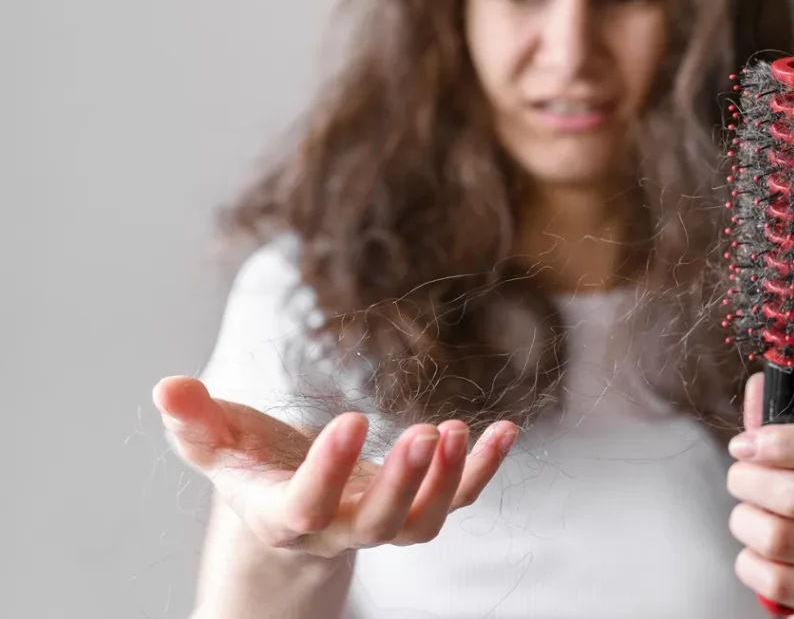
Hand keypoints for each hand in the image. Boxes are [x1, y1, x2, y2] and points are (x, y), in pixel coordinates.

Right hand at [153, 375, 517, 557]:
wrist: (290, 505)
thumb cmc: (252, 469)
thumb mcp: (218, 446)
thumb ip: (195, 423)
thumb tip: (165, 388)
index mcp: (285, 515)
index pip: (307, 505)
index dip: (328, 471)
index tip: (351, 419)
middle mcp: (339, 528)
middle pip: (377, 524)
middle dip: (403, 484)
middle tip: (425, 434)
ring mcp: (383, 523)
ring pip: (422, 522)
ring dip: (448, 481)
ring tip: (459, 430)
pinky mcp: (417, 506)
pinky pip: (459, 499)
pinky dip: (483, 470)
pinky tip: (505, 430)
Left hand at [725, 374, 793, 614]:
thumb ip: (778, 425)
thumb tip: (759, 381)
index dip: (784, 441)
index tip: (744, 444)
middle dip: (749, 483)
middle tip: (739, 480)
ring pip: (778, 537)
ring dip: (745, 522)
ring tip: (748, 517)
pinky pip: (771, 578)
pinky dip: (748, 564)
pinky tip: (758, 555)